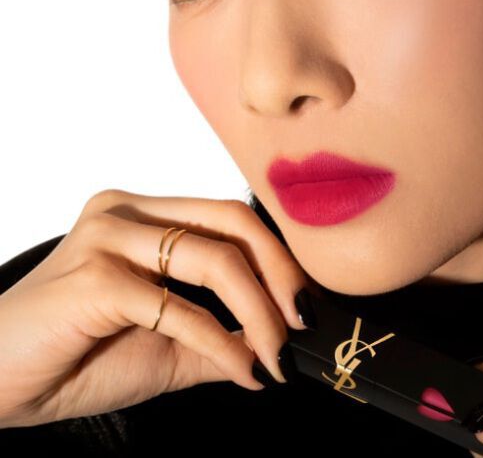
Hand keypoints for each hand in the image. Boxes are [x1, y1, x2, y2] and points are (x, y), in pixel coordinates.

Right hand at [0, 189, 320, 427]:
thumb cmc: (74, 357)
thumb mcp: (164, 347)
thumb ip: (218, 338)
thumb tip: (276, 344)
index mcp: (143, 216)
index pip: (229, 216)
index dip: (277, 255)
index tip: (305, 304)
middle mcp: (127, 213)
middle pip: (230, 222)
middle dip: (280, 272)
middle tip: (303, 321)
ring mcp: (108, 239)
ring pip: (214, 260)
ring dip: (260, 312)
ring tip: (277, 354)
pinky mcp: (93, 278)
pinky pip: (177, 308)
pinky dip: (220, 342)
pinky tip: (240, 371)